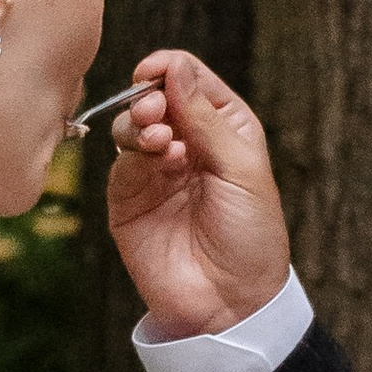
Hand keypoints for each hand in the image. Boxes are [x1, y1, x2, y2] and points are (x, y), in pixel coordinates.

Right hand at [105, 51, 294, 338]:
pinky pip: (121, 163)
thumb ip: (204, 117)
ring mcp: (155, 172)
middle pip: (154, 98)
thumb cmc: (250, 236)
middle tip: (155, 109)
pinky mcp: (128, 200)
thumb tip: (174, 67)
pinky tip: (161, 161)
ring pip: (132, 126)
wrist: (230, 303)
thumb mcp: (240, 168)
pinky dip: (135, 154)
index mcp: (223, 129)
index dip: (171, 69)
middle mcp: (186, 145)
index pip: (189, 80)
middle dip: (150, 95)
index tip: (158, 71)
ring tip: (159, 137)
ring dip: (140, 122)